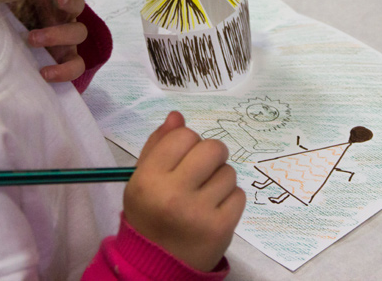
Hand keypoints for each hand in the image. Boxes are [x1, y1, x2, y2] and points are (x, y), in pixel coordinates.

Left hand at [22, 0, 88, 82]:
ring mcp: (64, 40)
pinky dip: (64, 72)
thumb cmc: (3, 3)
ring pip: (79, 39)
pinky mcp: (60, 59)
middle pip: (78, 20)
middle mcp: (63, 19)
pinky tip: (45, 73)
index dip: (68, 0)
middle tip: (32, 36)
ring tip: (33, 46)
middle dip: (58, 30)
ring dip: (59, 42)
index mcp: (54, 2)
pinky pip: (74, 67)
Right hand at [123, 112, 245, 271]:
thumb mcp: (142, 179)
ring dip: (220, 179)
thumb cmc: (150, 215)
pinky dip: (230, 199)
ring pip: (228, 172)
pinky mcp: (221, 227)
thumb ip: (158, 145)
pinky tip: (214, 209)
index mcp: (149, 179)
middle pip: (213, 148)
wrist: (157, 264)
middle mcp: (173, 194)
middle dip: (211, 155)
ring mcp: (199, 212)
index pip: (184, 135)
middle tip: (202, 171)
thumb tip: (177, 116)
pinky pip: (239, 194)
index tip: (182, 158)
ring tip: (205, 195)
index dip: (187, 143)